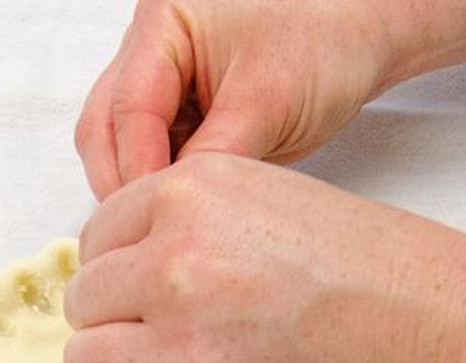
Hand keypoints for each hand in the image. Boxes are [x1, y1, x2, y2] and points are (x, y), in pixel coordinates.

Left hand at [63, 153, 465, 362]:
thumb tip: (145, 270)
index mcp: (195, 191)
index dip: (131, 275)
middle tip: (192, 353)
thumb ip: (208, 227)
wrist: (453, 348)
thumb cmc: (395, 282)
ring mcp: (176, 338)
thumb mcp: (287, 206)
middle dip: (128, 326)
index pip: (103, 236)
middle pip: (88, 300)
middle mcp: (171, 256)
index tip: (167, 304)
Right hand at [75, 0, 388, 199]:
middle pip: (105, 128)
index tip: (152, 221)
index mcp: (162, 24)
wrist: (360, 36)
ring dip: (142, 190)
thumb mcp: (269, 101)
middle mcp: (150, 49)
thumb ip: (216, 155)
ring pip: (123, 146)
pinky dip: (165, 188)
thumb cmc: (325, 40)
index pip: (126, 109)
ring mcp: (163, 82)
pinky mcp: (183, 112)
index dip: (136, 171)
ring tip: (171, 230)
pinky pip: (157, 156)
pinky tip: (188, 216)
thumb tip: (174, 210)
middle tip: (148, 236)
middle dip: (122, 184)